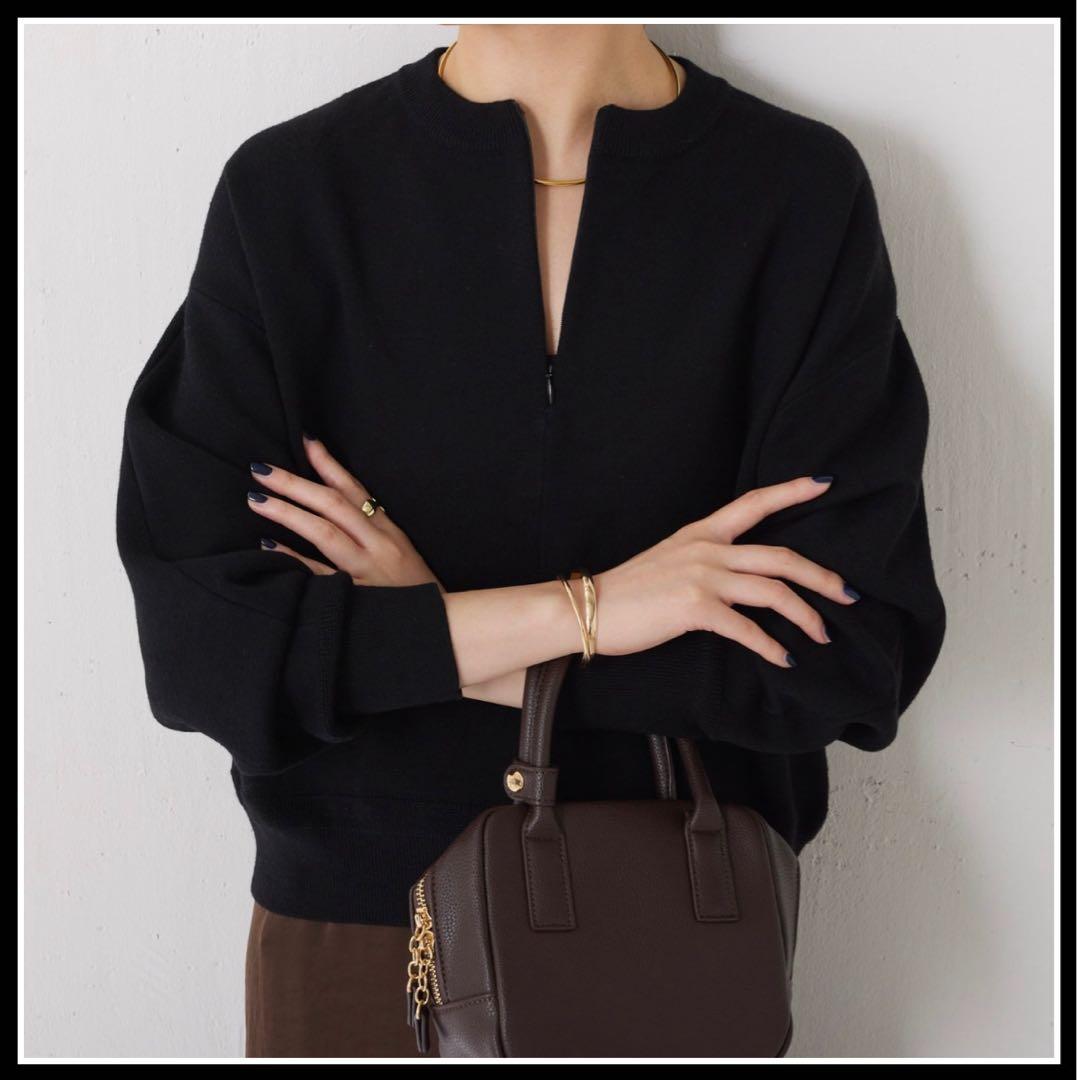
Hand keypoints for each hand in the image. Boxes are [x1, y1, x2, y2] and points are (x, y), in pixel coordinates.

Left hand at [247, 435, 516, 705]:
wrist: (442, 631)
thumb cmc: (414, 593)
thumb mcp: (400, 552)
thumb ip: (371, 531)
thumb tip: (332, 505)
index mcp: (389, 532)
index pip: (356, 490)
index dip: (330, 465)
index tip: (306, 441)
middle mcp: (378, 545)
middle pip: (333, 505)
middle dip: (296, 484)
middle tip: (261, 469)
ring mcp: (365, 571)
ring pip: (325, 533)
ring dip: (288, 513)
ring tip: (257, 498)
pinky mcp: (354, 596)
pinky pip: (318, 574)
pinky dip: (292, 559)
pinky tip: (267, 547)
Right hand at [591, 476, 858, 668]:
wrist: (588, 609)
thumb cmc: (626, 591)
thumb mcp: (668, 560)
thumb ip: (703, 559)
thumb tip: (736, 576)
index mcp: (701, 533)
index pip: (754, 503)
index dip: (792, 491)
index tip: (825, 482)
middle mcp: (707, 550)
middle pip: (781, 557)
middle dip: (823, 577)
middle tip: (849, 595)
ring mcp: (702, 578)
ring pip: (773, 591)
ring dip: (806, 616)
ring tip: (822, 634)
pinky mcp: (694, 609)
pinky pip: (747, 629)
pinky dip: (771, 648)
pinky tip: (785, 661)